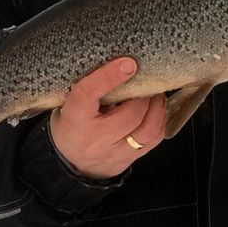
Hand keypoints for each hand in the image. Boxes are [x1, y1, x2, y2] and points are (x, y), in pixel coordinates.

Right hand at [48, 56, 167, 179]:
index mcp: (74, 119)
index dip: (109, 76)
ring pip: (147, 130)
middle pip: (130, 114)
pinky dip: (159, 122)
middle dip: (144, 96)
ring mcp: (113, 153)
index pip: (88, 93)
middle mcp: (94, 139)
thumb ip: (91, 88)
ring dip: (158, 108)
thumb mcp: (69, 104)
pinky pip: (153, 141)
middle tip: (148, 82)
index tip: (128, 63)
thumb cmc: (71, 125)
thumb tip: (122, 65)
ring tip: (156, 96)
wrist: (68, 163)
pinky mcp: (127, 160)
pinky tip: (156, 112)